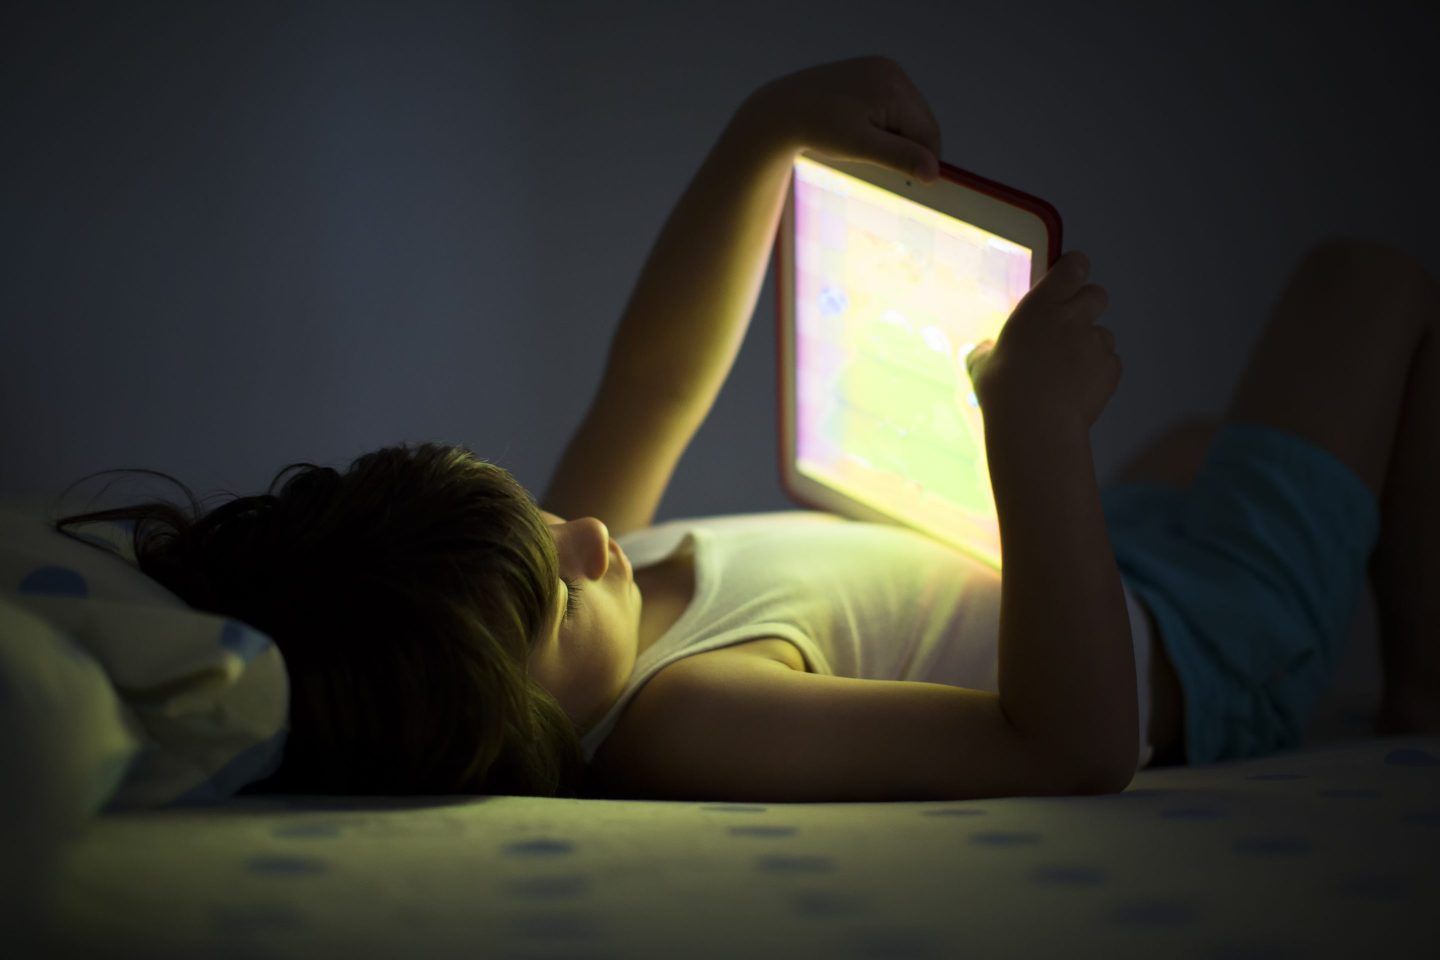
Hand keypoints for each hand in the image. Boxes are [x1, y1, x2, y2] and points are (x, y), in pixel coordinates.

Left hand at [736, 56, 943, 181]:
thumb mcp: (859, 146)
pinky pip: (896, 106)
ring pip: (911, 116)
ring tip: (864, 143)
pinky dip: (886, 124)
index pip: (927, 133)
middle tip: (875, 161)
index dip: (923, 162)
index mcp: (892, 86)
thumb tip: (934, 172)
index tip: (912, 185)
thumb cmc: (818, 129)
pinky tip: (862, 129)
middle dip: (908, 148)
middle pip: (922, 123)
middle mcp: (892, 71)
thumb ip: (898, 157)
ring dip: (897, 137)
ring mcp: (884, 69)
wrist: (783, 110)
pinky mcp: (874, 74)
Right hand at [963, 251, 1119, 431]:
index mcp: (1040, 307)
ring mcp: (1095, 343)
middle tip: (1069, 326)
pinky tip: (1079, 389)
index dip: (1073, 270)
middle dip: (1087, 305)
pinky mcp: (1111, 369)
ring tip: (1069, 370)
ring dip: (1091, 344)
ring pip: (1104, 333)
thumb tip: (983, 349)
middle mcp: (1073, 318)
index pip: (1073, 266)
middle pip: (1097, 294)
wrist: (1036, 426)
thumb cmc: (1004, 392)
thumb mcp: (982, 366)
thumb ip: (986, 351)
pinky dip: (1098, 372)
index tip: (1067, 280)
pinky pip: (1110, 362)